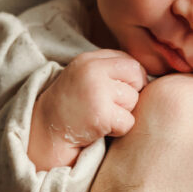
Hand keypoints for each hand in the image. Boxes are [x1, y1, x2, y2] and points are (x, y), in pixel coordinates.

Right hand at [28, 49, 146, 169]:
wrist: (46, 132)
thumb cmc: (72, 105)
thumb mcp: (85, 77)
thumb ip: (109, 69)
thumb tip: (146, 75)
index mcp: (88, 59)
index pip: (129, 61)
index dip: (132, 78)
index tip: (121, 91)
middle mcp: (92, 71)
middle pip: (136, 77)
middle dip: (131, 93)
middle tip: (112, 105)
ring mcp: (96, 92)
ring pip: (133, 101)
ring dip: (123, 113)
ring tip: (101, 116)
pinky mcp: (100, 115)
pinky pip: (128, 122)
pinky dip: (119, 130)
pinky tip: (101, 128)